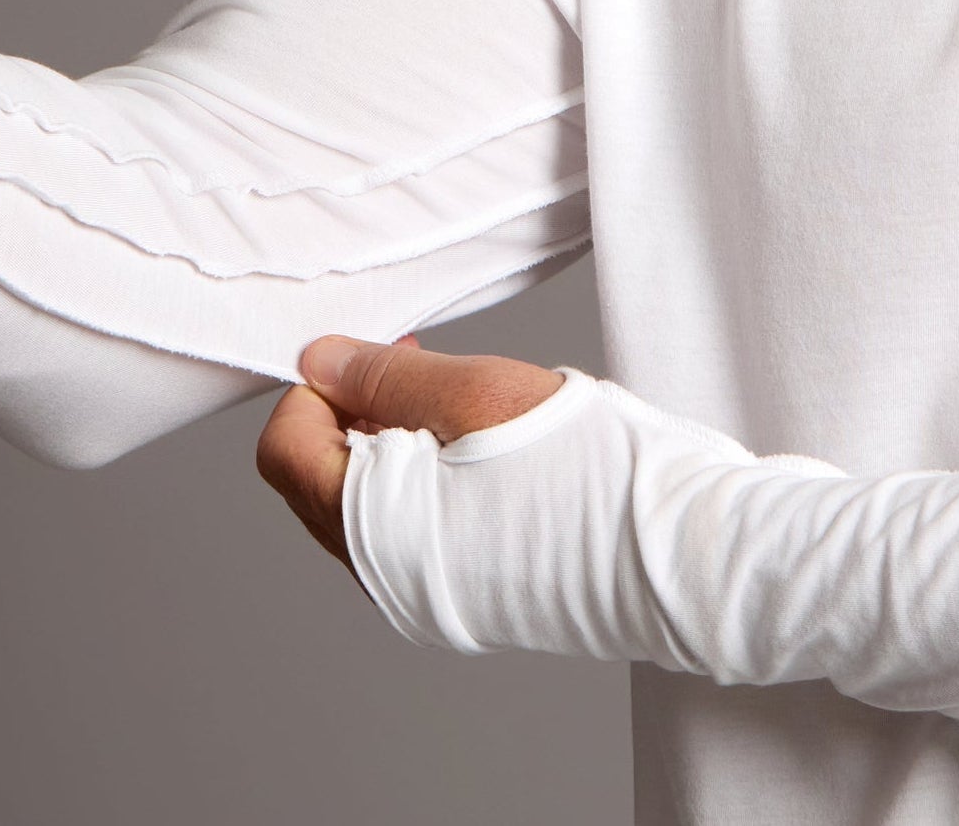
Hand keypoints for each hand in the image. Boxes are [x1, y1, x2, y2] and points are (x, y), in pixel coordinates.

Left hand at [255, 333, 564, 597]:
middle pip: (318, 480)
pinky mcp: (466, 601)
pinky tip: (481, 453)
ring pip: (364, 507)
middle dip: (353, 413)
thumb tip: (319, 360)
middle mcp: (384, 579)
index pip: (284, 448)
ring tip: (459, 406)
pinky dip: (422, 484)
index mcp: (369, 528)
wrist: (673, 554)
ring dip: (390, 446)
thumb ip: (383, 375)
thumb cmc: (583, 470)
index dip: (317, 390)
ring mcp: (425, 597)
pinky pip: (408, 535)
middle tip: (419, 367)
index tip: (373, 358)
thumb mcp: (473, 392)